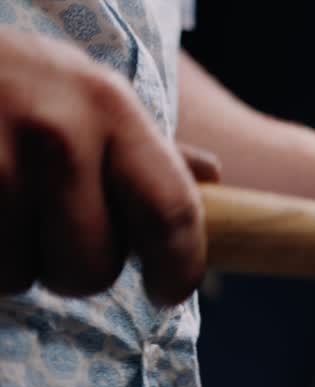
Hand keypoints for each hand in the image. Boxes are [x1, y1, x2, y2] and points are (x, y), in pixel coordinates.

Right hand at [0, 28, 211, 303]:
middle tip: (47, 229)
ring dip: (11, 260)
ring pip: (21, 276)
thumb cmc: (8, 81)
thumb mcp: (80, 93)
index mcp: (110, 108)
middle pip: (92, 268)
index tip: (167, 291)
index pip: (171, 213)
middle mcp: (57, 132)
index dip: (179, 268)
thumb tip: (210, 175)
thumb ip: (139, 146)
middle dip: (72, 268)